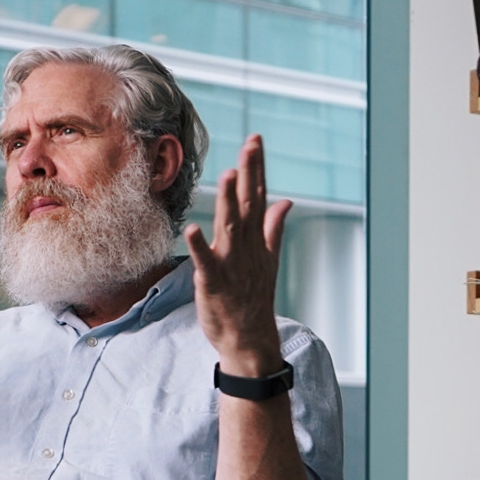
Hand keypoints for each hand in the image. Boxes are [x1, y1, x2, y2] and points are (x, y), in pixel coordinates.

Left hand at [183, 135, 292, 376]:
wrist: (249, 338)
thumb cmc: (254, 298)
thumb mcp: (269, 259)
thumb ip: (274, 227)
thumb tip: (286, 202)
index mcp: (256, 240)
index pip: (259, 197)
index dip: (257, 169)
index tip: (255, 141)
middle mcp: (246, 248)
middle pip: (248, 205)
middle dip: (249, 175)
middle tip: (250, 146)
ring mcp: (231, 265)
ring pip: (230, 228)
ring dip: (230, 202)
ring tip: (230, 176)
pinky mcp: (214, 283)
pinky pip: (205, 262)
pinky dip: (200, 247)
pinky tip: (193, 228)